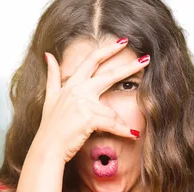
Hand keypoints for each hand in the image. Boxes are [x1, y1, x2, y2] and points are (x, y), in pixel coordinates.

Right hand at [35, 40, 149, 162]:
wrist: (48, 147)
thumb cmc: (51, 126)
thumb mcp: (49, 98)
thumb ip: (52, 76)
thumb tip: (48, 55)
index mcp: (71, 84)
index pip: (91, 61)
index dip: (107, 50)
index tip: (122, 42)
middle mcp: (77, 90)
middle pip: (108, 75)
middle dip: (129, 67)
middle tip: (146, 60)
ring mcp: (82, 103)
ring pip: (112, 110)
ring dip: (122, 123)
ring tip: (131, 132)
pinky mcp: (88, 118)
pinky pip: (112, 124)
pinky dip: (123, 131)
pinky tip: (133, 134)